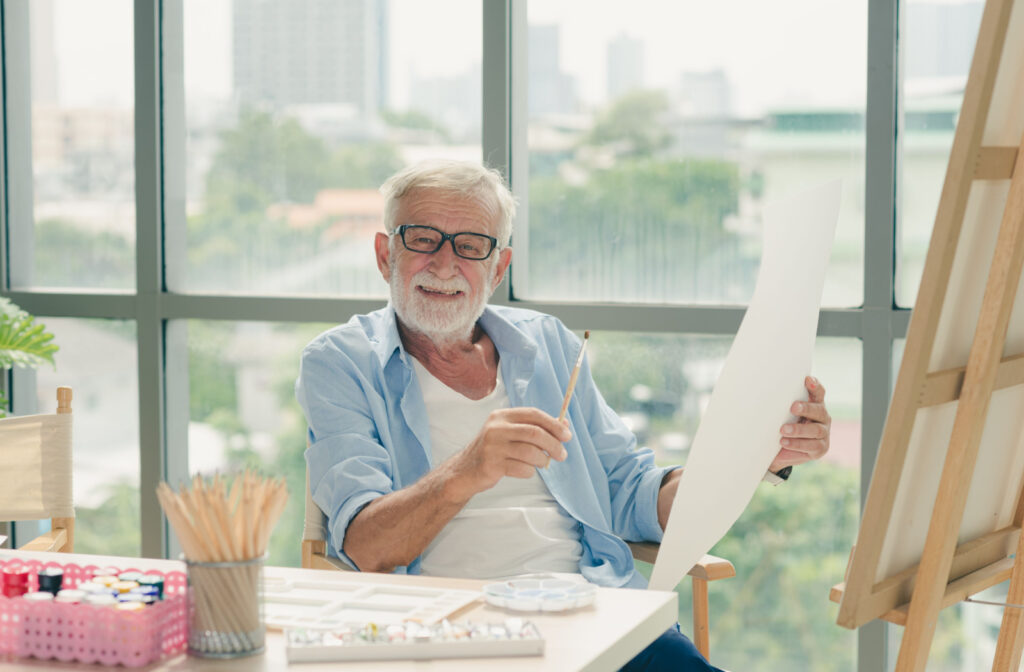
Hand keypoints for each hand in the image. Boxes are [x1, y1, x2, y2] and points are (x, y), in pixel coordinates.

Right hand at [449, 407, 570, 498]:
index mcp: (502, 416)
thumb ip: (535, 428)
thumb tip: (564, 424)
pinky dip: (529, 471)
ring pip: (530, 452)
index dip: (553, 424)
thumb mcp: (511, 434)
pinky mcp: (491, 465)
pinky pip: (522, 468)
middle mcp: (496, 428)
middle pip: (534, 433)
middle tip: (562, 455)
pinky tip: (524, 470)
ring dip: (542, 460)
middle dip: (553, 444)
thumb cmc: (493, 451)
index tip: (567, 435)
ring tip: (542, 463)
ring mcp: (492, 447)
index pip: (533, 414)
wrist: (465, 471)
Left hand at [770, 376, 830, 471]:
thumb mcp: (780, 413)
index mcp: (814, 404)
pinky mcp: (820, 448)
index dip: (815, 386)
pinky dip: (797, 444)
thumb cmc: (780, 425)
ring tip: (783, 430)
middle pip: (819, 410)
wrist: (778, 451)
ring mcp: (823, 433)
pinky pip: (812, 446)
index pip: (818, 393)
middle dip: (806, 408)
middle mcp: (822, 417)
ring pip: (816, 430)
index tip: (807, 380)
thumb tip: (761, 390)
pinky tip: (784, 442)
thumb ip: (780, 403)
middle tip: (793, 407)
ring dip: (799, 429)